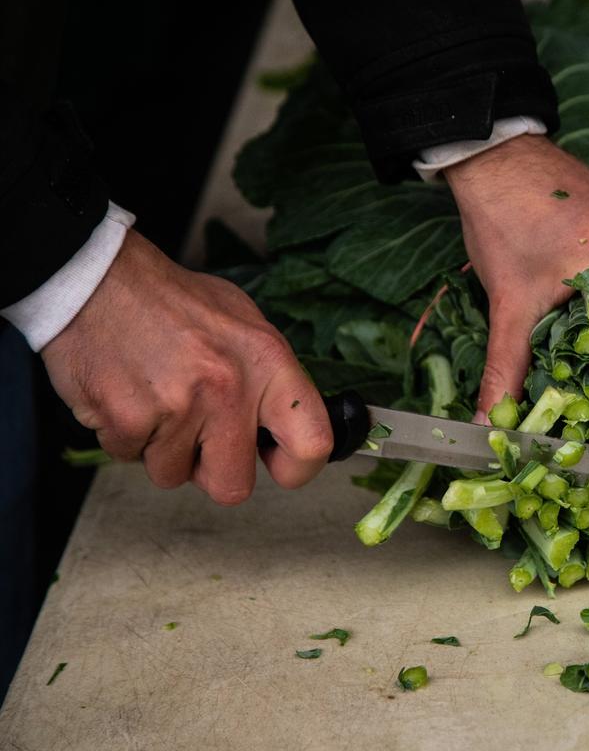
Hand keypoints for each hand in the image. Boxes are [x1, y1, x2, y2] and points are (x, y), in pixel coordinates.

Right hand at [41, 229, 332, 503]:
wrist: (97, 279)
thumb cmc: (173, 302)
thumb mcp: (244, 323)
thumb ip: (268, 379)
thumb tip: (285, 429)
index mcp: (268, 361)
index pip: (312, 442)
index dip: (297, 468)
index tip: (277, 463)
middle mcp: (229, 388)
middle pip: (234, 487)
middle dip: (211, 471)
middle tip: (198, 438)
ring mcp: (178, 407)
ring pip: (173, 475)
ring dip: (162, 450)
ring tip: (157, 402)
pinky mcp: (128, 419)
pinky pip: (129, 458)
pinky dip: (126, 436)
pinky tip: (129, 396)